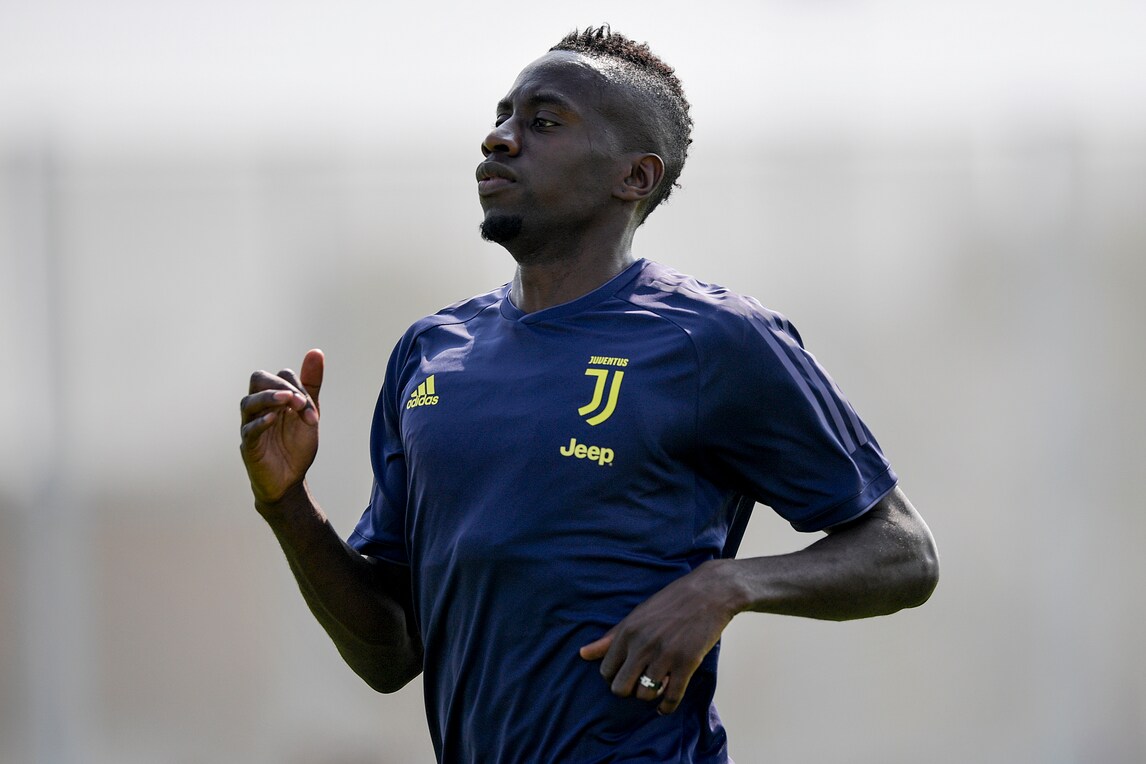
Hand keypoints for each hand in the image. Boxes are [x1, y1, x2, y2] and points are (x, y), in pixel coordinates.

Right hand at [239, 349, 324, 505]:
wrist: (291, 479)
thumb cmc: (296, 445)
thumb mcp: (309, 413)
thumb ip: (311, 384)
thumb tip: (316, 352)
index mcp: (275, 398)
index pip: (281, 376)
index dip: (298, 386)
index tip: (311, 409)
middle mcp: (260, 408)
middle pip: (258, 379)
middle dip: (280, 385)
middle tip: (300, 402)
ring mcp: (251, 425)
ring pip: (248, 402)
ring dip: (269, 398)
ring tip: (288, 401)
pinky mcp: (249, 445)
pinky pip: (248, 429)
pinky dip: (260, 422)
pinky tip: (274, 419)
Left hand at [578, 560, 740, 714]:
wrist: (709, 592)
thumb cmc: (671, 602)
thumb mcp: (636, 615)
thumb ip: (610, 637)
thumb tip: (582, 654)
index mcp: (627, 631)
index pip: (606, 670)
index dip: (614, 677)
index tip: (626, 674)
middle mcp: (642, 645)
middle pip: (621, 688)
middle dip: (628, 690)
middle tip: (639, 683)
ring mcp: (665, 655)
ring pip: (644, 694)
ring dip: (649, 695)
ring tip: (656, 686)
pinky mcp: (687, 663)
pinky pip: (671, 697)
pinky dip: (666, 707)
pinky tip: (665, 707)